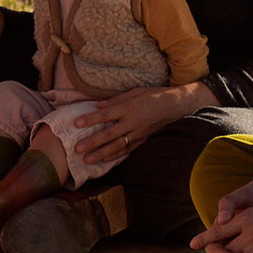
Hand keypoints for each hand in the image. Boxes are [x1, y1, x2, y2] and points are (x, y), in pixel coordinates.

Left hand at [70, 83, 206, 164]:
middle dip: (92, 142)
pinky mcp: (144, 140)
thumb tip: (98, 106)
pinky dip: (116, 156)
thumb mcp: (134, 92)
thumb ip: (116, 100)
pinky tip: (104, 160)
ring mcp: (139, 133)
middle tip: (77, 149)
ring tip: (87, 160)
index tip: (76, 123)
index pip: (106, 115)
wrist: (177, 106)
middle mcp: (133, 122)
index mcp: (129, 107)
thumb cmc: (153, 95)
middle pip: (109, 134)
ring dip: (101, 154)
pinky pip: (128, 150)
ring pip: (117, 146)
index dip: (91, 119)